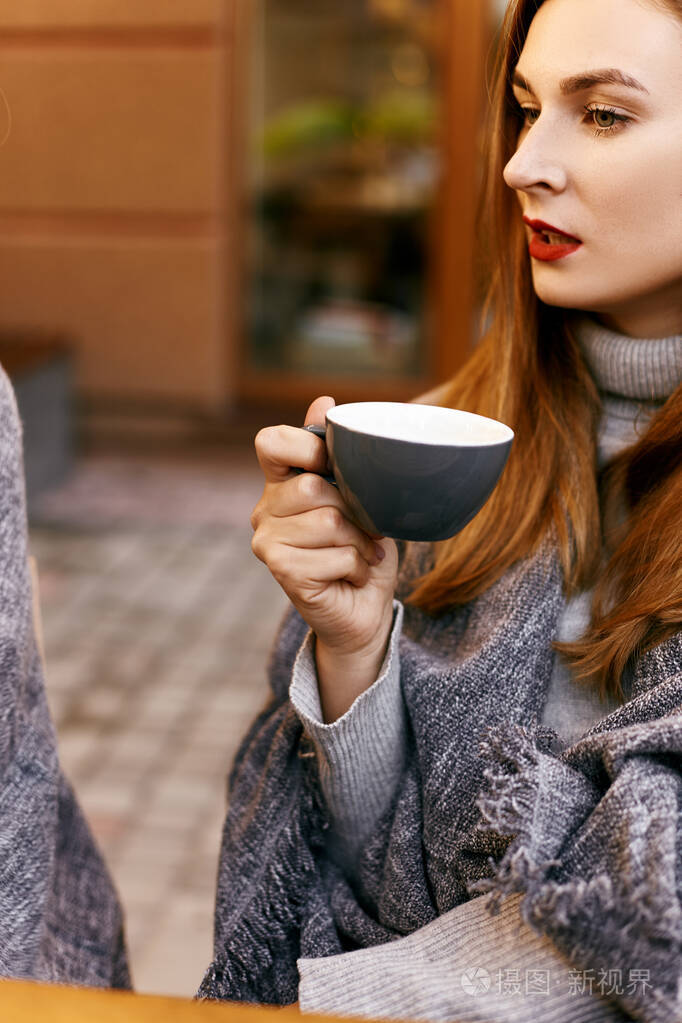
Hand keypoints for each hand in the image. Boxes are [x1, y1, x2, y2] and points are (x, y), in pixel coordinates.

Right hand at [251, 396, 398, 720]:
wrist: (364, 608)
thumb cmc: (362, 547)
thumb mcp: (360, 493)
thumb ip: (341, 453)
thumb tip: (325, 401)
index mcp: (280, 481)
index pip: (271, 441)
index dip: (306, 448)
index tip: (332, 468)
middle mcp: (264, 509)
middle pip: (312, 486)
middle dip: (352, 510)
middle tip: (361, 530)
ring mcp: (267, 542)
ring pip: (328, 521)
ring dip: (359, 542)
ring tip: (360, 554)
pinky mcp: (281, 571)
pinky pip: (335, 554)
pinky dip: (357, 565)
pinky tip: (350, 575)